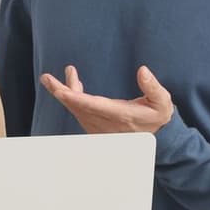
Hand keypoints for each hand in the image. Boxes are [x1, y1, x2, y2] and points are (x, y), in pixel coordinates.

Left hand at [39, 65, 172, 133]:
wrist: (157, 138)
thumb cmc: (157, 117)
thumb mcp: (162, 102)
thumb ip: (152, 87)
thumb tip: (142, 71)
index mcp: (120, 115)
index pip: (93, 106)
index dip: (75, 98)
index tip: (61, 90)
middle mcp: (106, 123)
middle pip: (78, 107)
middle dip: (61, 92)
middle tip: (47, 78)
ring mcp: (99, 127)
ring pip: (77, 110)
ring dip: (66, 92)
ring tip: (61, 75)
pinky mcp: (96, 127)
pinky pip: (79, 113)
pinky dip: (72, 99)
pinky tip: (71, 86)